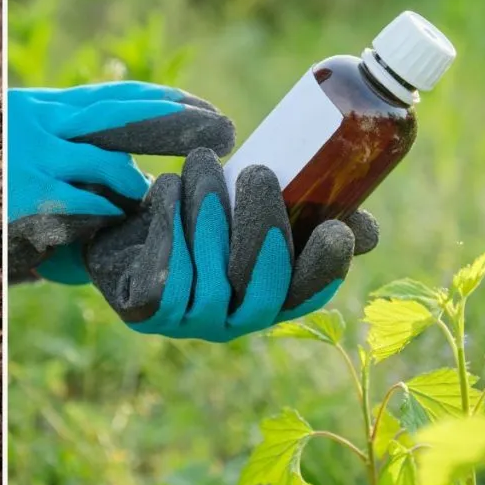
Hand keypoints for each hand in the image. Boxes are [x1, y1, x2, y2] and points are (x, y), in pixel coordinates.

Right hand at [7, 81, 234, 283]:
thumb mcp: (20, 150)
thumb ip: (68, 153)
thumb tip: (128, 175)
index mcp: (41, 106)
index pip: (114, 96)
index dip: (164, 99)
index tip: (206, 108)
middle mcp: (39, 121)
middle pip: (123, 116)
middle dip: (178, 121)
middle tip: (224, 129)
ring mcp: (33, 156)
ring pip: (111, 166)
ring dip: (139, 186)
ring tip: (156, 200)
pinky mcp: (26, 194)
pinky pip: (87, 206)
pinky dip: (108, 216)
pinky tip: (113, 223)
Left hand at [85, 148, 378, 341]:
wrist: (118, 226)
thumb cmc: (194, 212)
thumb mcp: (247, 205)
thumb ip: (306, 214)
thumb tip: (366, 229)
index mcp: (267, 297)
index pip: (307, 295)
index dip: (325, 268)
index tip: (336, 227)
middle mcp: (232, 319)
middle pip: (261, 287)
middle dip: (263, 225)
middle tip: (257, 171)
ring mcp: (188, 322)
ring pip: (211, 276)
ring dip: (209, 211)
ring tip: (202, 162)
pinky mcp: (146, 312)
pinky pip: (165, 276)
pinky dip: (168, 225)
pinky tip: (167, 186)